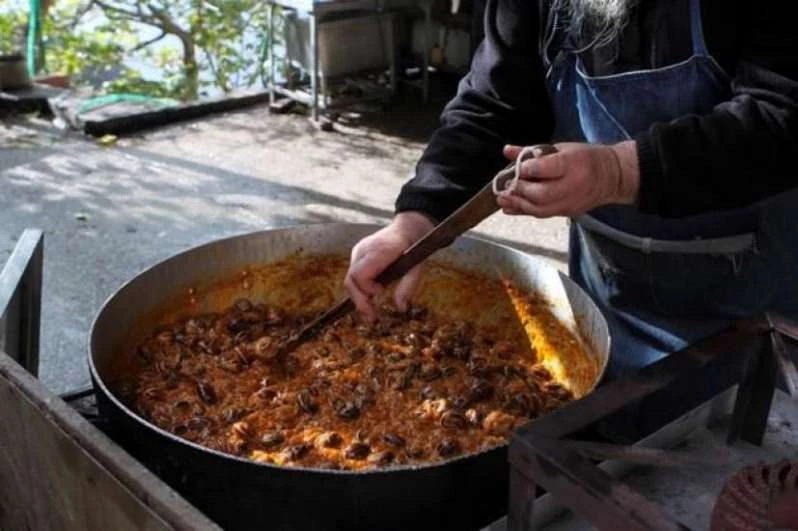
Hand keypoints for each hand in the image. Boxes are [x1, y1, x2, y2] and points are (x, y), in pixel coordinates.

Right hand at [344, 212, 434, 318]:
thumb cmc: (414, 248)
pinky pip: (353, 276)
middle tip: (372, 317)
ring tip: (371, 312)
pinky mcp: (357, 256)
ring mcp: (358, 252)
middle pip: (351, 279)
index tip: (381, 293)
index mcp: (380, 249)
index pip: (360, 274)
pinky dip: (360, 289)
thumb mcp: (417, 268)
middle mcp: (364, 249)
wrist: (408, 228)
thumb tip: (400, 308)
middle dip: (359, 300)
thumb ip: (407, 287)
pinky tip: (370, 300)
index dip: (367, 289)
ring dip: (359, 297)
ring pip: (350, 279)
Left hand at [496, 141, 639, 217]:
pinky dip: (523, 211)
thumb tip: (507, 150)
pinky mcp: (567, 213)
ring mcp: (570, 202)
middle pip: (541, 193)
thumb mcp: (560, 148)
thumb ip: (532, 152)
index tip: (516, 167)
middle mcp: (572, 185)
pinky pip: (542, 215)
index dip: (527, 169)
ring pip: (540, 209)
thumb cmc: (584, 157)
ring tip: (502, 198)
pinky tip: (509, 207)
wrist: (611, 177)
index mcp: (572, 164)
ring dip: (518, 204)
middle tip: (506, 185)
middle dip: (519, 190)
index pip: (546, 169)